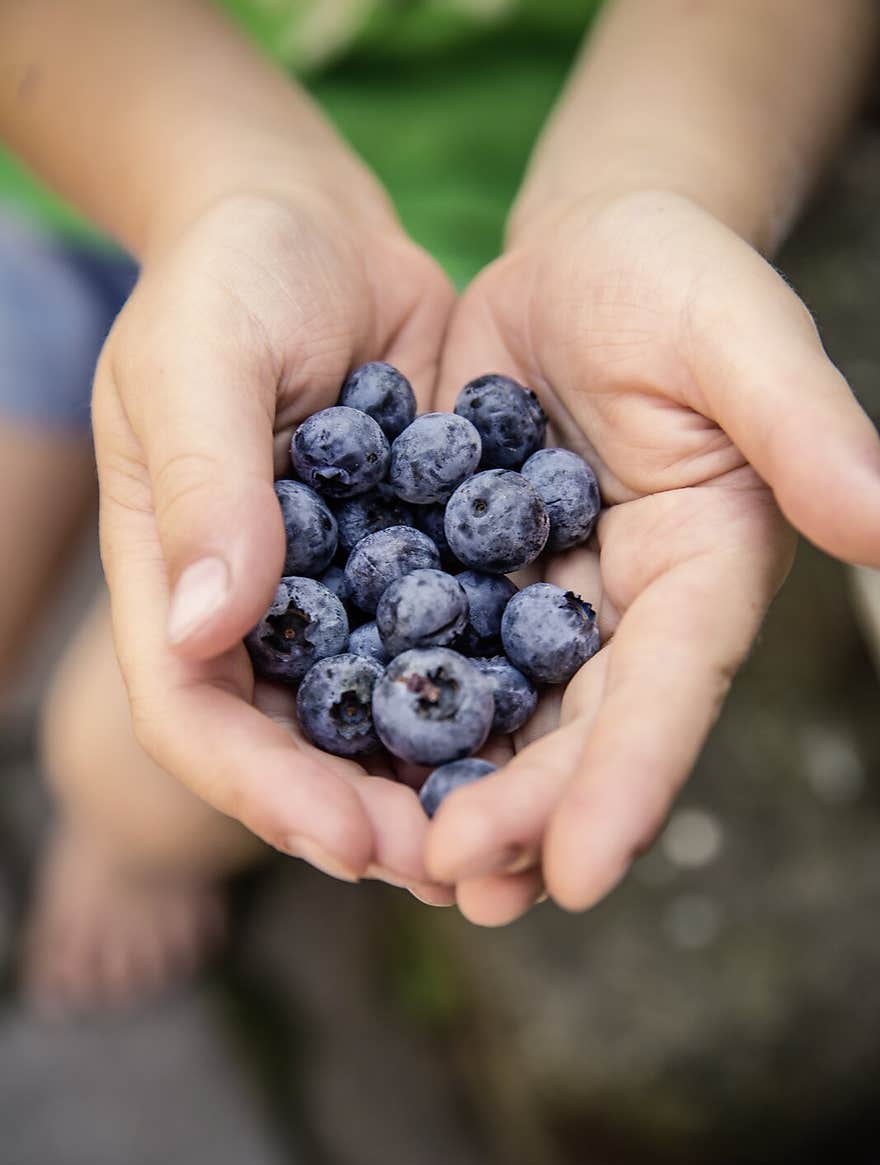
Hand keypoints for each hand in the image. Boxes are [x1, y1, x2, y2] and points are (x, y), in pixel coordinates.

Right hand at [93, 189, 454, 895]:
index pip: (195, 716)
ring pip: (373, 728)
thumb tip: (206, 627)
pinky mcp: (409, 577)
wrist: (317, 230)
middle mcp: (250, 617)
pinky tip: (549, 746)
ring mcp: (331, 605)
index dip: (265, 790)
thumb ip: (203, 484)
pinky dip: (486, 710)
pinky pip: (446, 659)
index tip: (349, 839)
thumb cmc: (231, 274)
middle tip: (446, 868)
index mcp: (172, 583)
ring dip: (432, 790)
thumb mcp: (197, 355)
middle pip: (290, 754)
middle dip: (360, 820)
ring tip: (504, 841)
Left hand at [426, 190, 879, 923]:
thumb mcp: (738, 335)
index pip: (669, 692)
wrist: (579, 257)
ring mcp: (542, 605)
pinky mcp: (468, 581)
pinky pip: (425, 655)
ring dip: (457, 793)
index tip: (582, 873)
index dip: (628, 782)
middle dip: (525, 811)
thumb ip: (805, 426)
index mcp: (701, 573)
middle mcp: (625, 613)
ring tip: (407, 869)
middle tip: (459, 880)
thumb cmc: (673, 275)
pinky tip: (345, 763)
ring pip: (501, 717)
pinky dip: (392, 710)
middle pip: (577, 731)